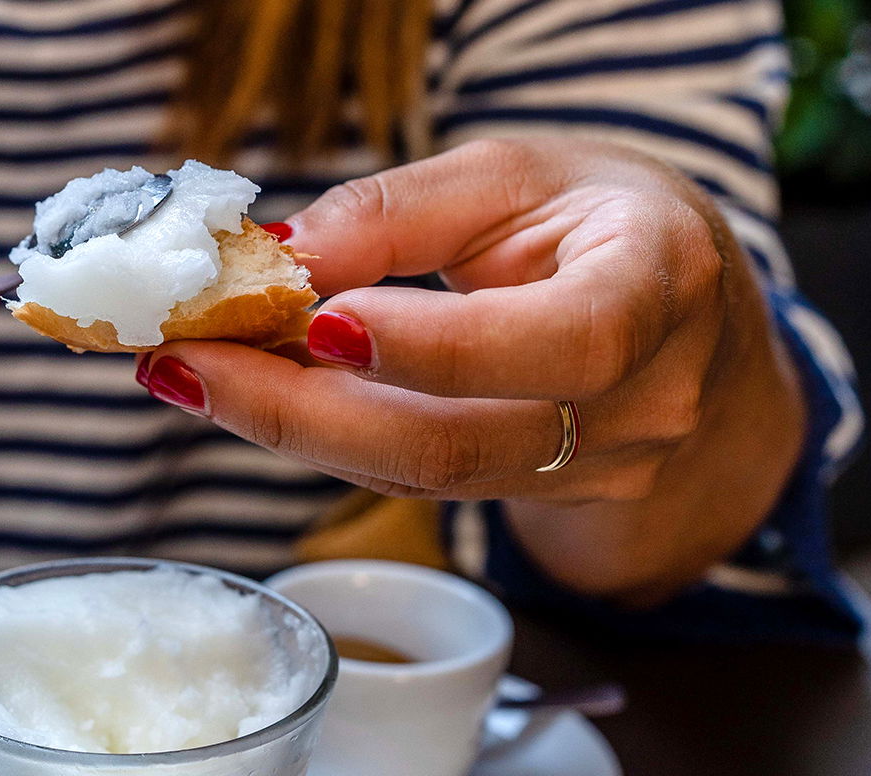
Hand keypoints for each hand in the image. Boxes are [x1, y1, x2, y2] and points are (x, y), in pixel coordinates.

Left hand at [141, 138, 804, 602]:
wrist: (686, 323)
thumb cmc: (603, 227)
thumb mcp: (518, 177)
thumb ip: (404, 210)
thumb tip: (285, 253)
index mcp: (658, 290)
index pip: (562, 343)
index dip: (436, 348)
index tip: (316, 322)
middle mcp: (640, 405)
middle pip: (455, 444)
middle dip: (298, 410)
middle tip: (185, 362)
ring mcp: (593, 474)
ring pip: (419, 478)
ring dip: (289, 428)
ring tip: (191, 372)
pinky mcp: (537, 503)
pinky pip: (416, 485)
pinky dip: (327, 439)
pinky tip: (256, 396)